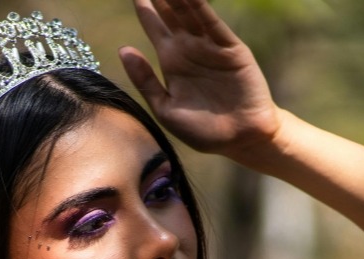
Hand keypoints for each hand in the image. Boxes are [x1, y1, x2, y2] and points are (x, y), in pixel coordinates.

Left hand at [120, 0, 282, 156]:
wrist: (240, 141)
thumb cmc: (202, 130)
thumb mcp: (165, 108)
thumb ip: (145, 80)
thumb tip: (124, 49)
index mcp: (172, 61)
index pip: (154, 26)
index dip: (144, 7)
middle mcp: (190, 48)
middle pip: (171, 12)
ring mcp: (210, 46)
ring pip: (190, 12)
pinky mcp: (230, 49)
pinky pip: (213, 23)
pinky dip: (201, 7)